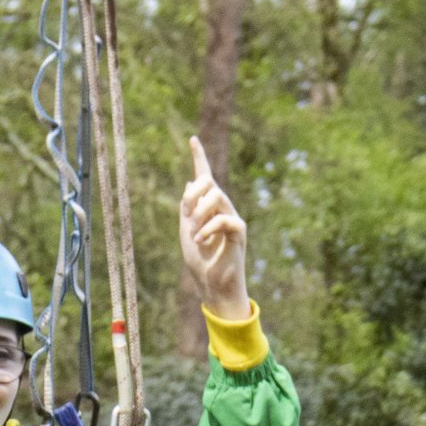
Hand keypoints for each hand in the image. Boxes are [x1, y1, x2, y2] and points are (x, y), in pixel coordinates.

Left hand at [178, 136, 249, 321]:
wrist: (211, 286)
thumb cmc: (200, 262)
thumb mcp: (186, 230)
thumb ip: (187, 208)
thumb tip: (191, 181)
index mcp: (208, 208)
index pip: (205, 177)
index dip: (199, 158)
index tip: (193, 140)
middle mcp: (222, 209)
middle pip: (210, 183)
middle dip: (194, 194)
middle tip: (187, 216)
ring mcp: (232, 218)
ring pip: (217, 196)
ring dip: (199, 213)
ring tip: (194, 234)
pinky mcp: (239, 232)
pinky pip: (225, 219)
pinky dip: (208, 228)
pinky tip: (201, 240)